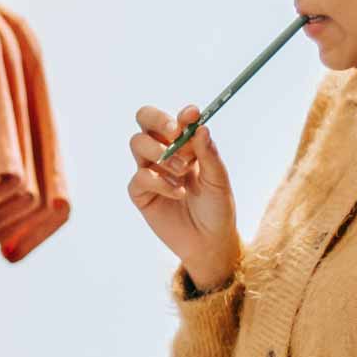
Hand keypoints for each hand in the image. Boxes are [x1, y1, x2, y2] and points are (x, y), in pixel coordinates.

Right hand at [127, 103, 239, 287]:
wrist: (209, 242)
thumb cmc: (216, 208)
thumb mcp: (218, 180)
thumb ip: (208, 154)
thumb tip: (200, 127)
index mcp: (184, 144)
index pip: (175, 119)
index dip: (181, 114)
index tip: (192, 114)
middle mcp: (163, 152)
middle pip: (144, 119)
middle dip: (157, 120)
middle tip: (175, 133)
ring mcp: (149, 170)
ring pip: (138, 143)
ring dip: (160, 152)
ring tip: (182, 171)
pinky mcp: (140, 193)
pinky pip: (140, 176)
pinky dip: (160, 182)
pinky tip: (178, 193)